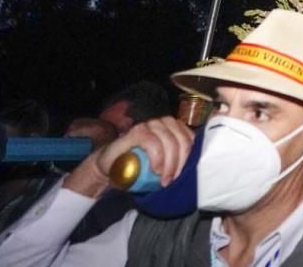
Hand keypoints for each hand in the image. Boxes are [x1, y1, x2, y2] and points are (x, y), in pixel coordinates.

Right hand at [62, 116, 194, 197]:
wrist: (108, 166)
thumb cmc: (136, 166)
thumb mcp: (161, 163)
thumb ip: (175, 159)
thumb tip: (194, 170)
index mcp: (172, 128)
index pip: (189, 137)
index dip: (188, 156)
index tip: (181, 174)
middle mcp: (162, 122)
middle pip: (181, 139)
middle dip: (179, 162)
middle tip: (170, 179)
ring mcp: (149, 124)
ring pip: (169, 140)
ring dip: (169, 162)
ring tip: (163, 178)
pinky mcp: (136, 131)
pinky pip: (152, 141)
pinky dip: (157, 156)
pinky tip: (155, 169)